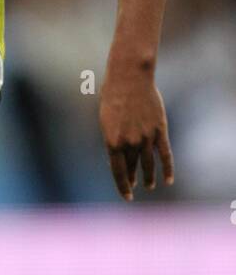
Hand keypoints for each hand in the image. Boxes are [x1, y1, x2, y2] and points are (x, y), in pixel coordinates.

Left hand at [99, 69, 173, 200]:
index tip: (127, 196)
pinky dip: (168, 169)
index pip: (118, 172)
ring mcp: (146, 138)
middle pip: (133, 168)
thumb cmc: (112, 97)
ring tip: (149, 186)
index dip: (123, 186)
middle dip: (133, 179)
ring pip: (149, 165)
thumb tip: (119, 157)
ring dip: (149, 177)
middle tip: (134, 187)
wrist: (129, 79)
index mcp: (112, 142)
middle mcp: (130, 143)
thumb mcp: (106, 121)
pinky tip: (169, 180)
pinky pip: (166, 155)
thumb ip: (114, 140)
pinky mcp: (160, 131)